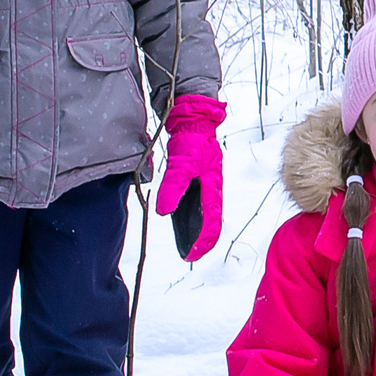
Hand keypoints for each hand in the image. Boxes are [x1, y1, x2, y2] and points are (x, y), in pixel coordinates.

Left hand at [155, 93, 227, 260]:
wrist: (194, 120)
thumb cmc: (192, 141)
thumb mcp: (181, 164)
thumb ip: (173, 186)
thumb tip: (164, 211)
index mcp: (212, 187)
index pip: (211, 221)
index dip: (203, 240)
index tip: (192, 255)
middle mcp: (211, 189)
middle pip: (208, 221)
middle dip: (201, 240)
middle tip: (189, 254)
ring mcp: (205, 184)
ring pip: (202, 213)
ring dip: (195, 229)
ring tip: (185, 243)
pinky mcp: (196, 178)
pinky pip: (195, 202)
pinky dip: (189, 215)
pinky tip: (179, 218)